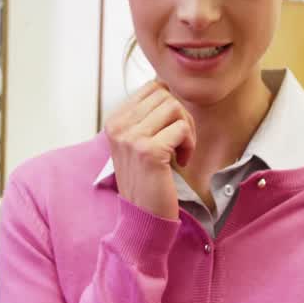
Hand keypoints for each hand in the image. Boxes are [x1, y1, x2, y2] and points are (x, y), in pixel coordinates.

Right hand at [104, 80, 195, 219]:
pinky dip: (189, 144)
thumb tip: (165, 85)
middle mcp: (118, 126)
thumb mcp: (137, 142)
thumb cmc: (147, 178)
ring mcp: (132, 138)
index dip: (170, 105)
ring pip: (175, 107)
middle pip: (165, 95)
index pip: (152, 87)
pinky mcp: (149, 151)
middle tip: (180, 142)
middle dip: (181, 116)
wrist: (142, 216)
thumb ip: (146, 115)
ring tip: (180, 151)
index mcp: (114, 120)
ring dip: (187, 129)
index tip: (169, 130)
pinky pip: (182, 128)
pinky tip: (181, 161)